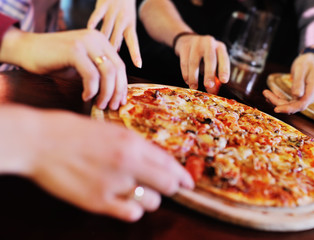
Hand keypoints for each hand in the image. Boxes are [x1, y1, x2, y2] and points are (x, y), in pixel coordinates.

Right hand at [1, 105, 193, 221]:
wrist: (42, 141)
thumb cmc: (75, 132)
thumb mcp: (111, 131)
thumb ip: (135, 147)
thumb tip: (156, 161)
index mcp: (132, 143)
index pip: (169, 163)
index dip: (182, 176)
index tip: (188, 183)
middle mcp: (128, 163)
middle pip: (168, 184)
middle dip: (172, 188)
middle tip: (168, 189)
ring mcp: (114, 183)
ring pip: (152, 202)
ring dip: (150, 198)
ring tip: (136, 191)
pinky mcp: (98, 201)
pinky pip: (131, 213)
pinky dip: (133, 209)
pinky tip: (124, 202)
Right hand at [5, 28, 126, 109]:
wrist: (27, 49)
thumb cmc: (55, 60)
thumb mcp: (83, 65)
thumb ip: (99, 73)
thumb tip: (116, 94)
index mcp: (101, 41)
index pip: (120, 66)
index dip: (122, 86)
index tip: (120, 101)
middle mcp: (96, 38)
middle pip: (117, 69)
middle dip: (117, 92)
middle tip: (112, 106)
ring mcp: (85, 42)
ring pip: (108, 72)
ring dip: (106, 93)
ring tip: (99, 104)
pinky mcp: (74, 50)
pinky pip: (91, 75)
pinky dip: (91, 89)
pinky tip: (85, 97)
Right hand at [88, 0, 141, 67]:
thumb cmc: (123, 7)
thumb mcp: (127, 21)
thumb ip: (120, 35)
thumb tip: (116, 51)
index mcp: (130, 25)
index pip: (134, 42)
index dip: (136, 54)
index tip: (139, 65)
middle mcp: (123, 19)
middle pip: (117, 39)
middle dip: (112, 52)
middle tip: (108, 65)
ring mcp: (113, 11)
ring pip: (106, 29)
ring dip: (102, 41)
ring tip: (96, 53)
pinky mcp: (103, 4)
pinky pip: (98, 15)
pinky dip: (94, 22)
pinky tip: (90, 30)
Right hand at [174, 34, 229, 93]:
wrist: (188, 40)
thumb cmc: (204, 55)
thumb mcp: (212, 62)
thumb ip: (214, 76)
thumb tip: (213, 92)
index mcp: (220, 47)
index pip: (224, 59)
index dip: (224, 70)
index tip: (224, 81)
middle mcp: (209, 42)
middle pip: (210, 59)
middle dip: (209, 74)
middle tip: (208, 86)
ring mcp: (196, 42)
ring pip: (194, 62)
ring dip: (194, 77)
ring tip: (194, 87)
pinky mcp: (185, 46)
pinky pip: (184, 62)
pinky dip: (185, 73)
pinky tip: (187, 81)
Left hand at [263, 53, 313, 113]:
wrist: (312, 61)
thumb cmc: (307, 62)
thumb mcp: (301, 69)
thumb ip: (299, 82)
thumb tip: (296, 95)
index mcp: (313, 90)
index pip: (301, 105)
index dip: (288, 108)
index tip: (276, 109)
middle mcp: (310, 97)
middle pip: (294, 106)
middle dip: (278, 102)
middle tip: (265, 93)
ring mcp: (305, 97)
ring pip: (290, 105)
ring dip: (277, 101)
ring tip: (266, 93)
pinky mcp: (300, 97)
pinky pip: (289, 101)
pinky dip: (279, 99)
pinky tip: (270, 96)